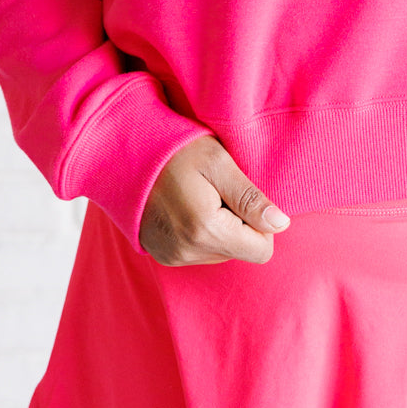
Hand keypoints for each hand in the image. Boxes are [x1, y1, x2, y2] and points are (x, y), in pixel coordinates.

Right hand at [138, 135, 290, 265]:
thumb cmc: (176, 151)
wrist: (125, 154)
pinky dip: (202, 233)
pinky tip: (187, 208)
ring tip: (200, 197)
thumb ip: (250, 198)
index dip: (260, 223)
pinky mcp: (163, 255)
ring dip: (220, 228)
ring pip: (222, 252)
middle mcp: (188, 252)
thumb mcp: (219, 163)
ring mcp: (173, 257)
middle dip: (238, 224)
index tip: (241, 197)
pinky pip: (200, 252)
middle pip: (241, 252)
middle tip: (217, 192)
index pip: (261, 251)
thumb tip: (281, 224)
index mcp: (206, 230)